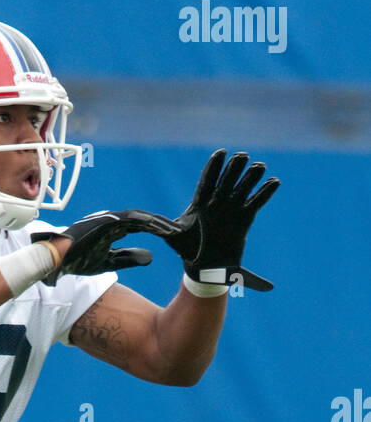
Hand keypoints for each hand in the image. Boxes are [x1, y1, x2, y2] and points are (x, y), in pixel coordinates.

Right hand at [32, 209, 182, 283]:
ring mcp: (110, 219)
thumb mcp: (111, 262)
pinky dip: (147, 224)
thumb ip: (129, 258)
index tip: (174, 237)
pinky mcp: (107, 221)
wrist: (58, 259)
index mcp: (115, 229)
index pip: (142, 227)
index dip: (159, 231)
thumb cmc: (79, 260)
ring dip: (159, 223)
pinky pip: (131, 220)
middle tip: (182, 231)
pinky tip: (160, 229)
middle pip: (145, 220)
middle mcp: (114, 220)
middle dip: (163, 225)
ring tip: (175, 230)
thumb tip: (151, 258)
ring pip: (141, 218)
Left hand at [163, 149, 279, 290]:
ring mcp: (231, 210)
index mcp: (200, 204)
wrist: (203, 269)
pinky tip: (274, 182)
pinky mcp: (244, 219)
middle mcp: (217, 203)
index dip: (213, 167)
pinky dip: (265, 193)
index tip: (221, 152)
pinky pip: (256, 203)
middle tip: (242, 155)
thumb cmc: (187, 251)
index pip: (207, 181)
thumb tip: (147, 224)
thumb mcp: (173, 238)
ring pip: (242, 189)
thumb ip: (162, 228)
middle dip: (234, 168)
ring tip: (260, 166)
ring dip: (251, 177)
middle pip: (227, 181)